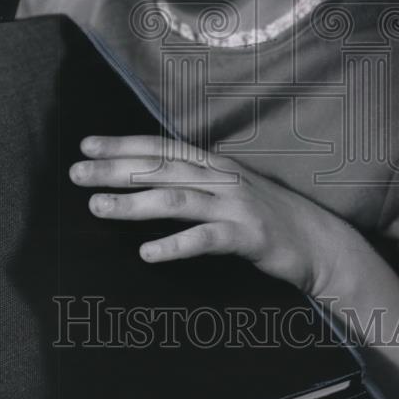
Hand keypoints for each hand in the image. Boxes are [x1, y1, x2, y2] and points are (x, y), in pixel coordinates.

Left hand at [70, 135, 363, 298]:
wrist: (322, 243)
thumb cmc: (269, 217)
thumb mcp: (231, 190)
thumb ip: (196, 181)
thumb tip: (149, 178)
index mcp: (215, 164)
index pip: (161, 147)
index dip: (123, 144)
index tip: (87, 145)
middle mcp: (222, 178)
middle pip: (161, 169)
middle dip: (115, 169)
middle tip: (76, 172)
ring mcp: (236, 206)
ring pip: (176, 200)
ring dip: (134, 203)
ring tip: (98, 207)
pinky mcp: (249, 236)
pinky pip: (206, 239)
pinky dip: (175, 245)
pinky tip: (147, 253)